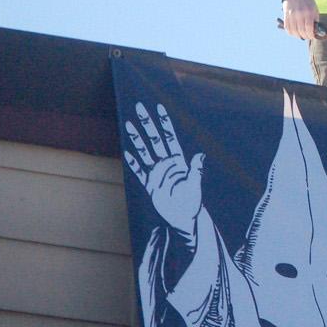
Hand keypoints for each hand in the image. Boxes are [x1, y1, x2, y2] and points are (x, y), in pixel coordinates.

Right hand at [123, 101, 203, 237]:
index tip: (160, 108)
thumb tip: (200, 155)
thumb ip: (195, 170)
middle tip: (140, 107)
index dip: (165, 123)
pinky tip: (127, 153)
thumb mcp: (195, 185)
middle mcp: (166, 164)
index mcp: (179, 161)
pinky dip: (133, 162)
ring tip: (129, 124)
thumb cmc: (192, 202)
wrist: (184, 218)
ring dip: (137, 138)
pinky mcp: (149, 185)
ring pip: (144, 151)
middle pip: (155, 139)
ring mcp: (156, 173)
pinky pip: (139, 171)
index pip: (170, 138)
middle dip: (148, 123)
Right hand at [282, 0, 318, 39]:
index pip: (309, 28)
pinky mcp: (285, 15)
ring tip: (301, 35)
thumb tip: (315, 32)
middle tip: (307, 36)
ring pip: (293, 31)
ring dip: (298, 36)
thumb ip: (315, 21)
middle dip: (305, 36)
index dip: (310, 35)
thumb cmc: (308, 2)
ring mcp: (291, 15)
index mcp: (308, 12)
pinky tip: (294, 32)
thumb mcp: (315, 10)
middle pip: (301, 31)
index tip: (312, 36)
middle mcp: (299, 14)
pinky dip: (291, 32)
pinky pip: (287, 28)